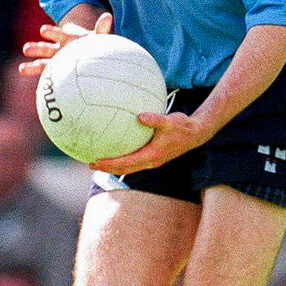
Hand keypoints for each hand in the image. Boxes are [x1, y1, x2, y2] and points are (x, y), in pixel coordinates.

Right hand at [18, 12, 112, 76]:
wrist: (89, 53)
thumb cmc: (92, 44)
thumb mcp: (97, 36)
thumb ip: (101, 28)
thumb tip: (108, 16)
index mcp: (68, 39)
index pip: (60, 35)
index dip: (52, 33)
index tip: (43, 30)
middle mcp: (59, 49)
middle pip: (47, 49)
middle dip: (37, 48)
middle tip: (25, 48)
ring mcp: (57, 60)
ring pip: (44, 63)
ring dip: (33, 66)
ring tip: (21, 69)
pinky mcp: (57, 70)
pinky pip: (47, 74)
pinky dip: (39, 76)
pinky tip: (27, 76)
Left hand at [90, 111, 210, 174]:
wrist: (196, 134)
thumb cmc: (182, 126)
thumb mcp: (169, 121)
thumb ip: (154, 119)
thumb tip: (139, 115)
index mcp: (151, 156)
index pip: (125, 163)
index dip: (109, 163)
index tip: (95, 161)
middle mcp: (150, 162)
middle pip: (124, 169)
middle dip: (107, 168)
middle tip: (89, 164)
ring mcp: (152, 161)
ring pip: (129, 167)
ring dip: (114, 166)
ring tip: (99, 161)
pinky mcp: (154, 157)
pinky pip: (134, 161)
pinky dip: (123, 160)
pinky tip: (117, 150)